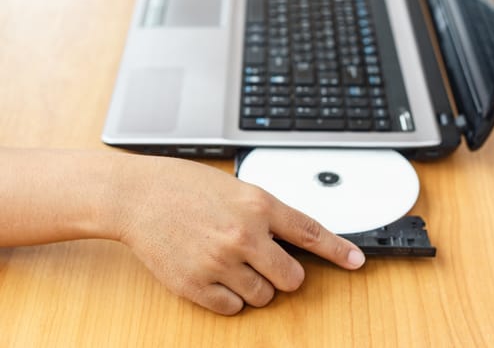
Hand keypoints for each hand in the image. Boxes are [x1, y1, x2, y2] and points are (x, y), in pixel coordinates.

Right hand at [114, 156, 365, 314]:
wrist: (138, 197)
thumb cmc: (182, 187)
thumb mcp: (234, 188)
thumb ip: (266, 213)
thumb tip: (292, 237)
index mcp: (257, 205)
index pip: (311, 232)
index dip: (338, 250)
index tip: (355, 261)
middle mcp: (244, 235)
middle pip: (292, 278)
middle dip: (284, 275)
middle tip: (266, 263)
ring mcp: (220, 263)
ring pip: (264, 297)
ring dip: (255, 286)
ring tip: (232, 264)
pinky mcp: (196, 285)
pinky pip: (233, 307)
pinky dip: (230, 296)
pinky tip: (215, 275)